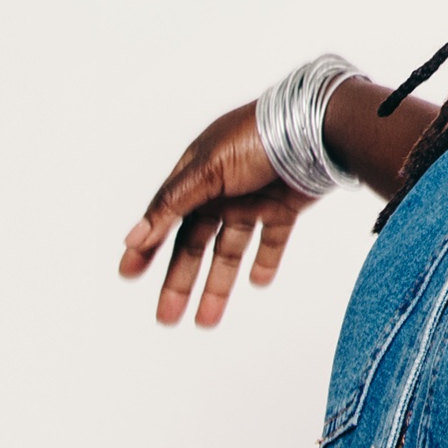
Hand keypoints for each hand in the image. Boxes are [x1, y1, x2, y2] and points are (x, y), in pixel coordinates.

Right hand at [117, 102, 315, 328]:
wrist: (319, 127)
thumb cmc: (257, 136)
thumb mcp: (206, 170)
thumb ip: (171, 205)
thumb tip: (134, 237)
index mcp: (195, 175)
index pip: (165, 218)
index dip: (146, 247)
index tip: (128, 274)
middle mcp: (220, 190)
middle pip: (195, 243)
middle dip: (180, 280)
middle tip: (167, 317)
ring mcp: (252, 199)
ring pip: (230, 249)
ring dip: (218, 284)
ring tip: (206, 320)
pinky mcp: (283, 206)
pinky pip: (270, 240)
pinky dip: (264, 261)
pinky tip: (258, 282)